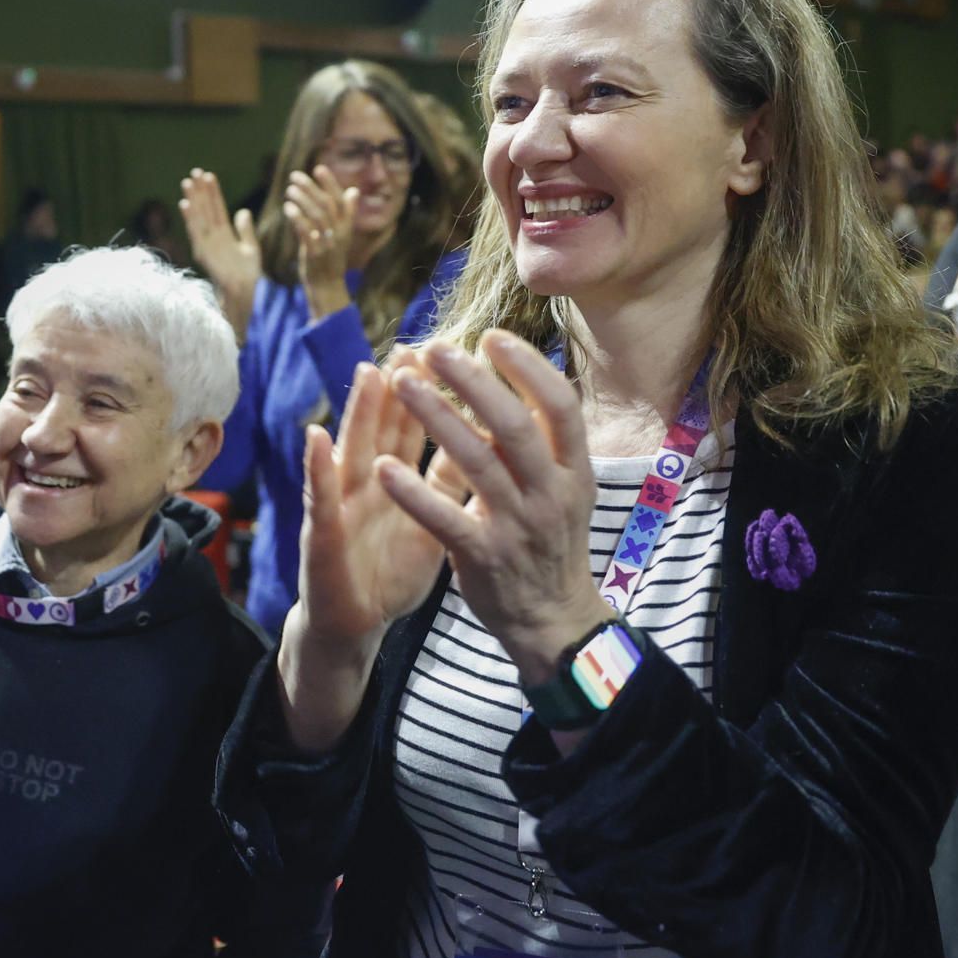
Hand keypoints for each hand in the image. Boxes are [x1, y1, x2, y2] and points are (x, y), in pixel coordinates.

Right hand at [179, 169, 260, 337]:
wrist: (245, 294)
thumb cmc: (248, 275)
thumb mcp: (251, 248)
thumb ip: (245, 230)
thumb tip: (243, 210)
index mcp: (224, 235)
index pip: (217, 208)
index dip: (212, 193)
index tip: (208, 175)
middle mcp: (213, 238)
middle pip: (205, 210)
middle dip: (200, 191)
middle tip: (194, 172)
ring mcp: (208, 245)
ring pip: (199, 217)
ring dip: (193, 200)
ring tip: (187, 182)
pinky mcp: (205, 253)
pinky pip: (196, 232)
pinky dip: (190, 218)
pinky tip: (185, 204)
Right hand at [279, 357, 451, 751]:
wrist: (353, 624)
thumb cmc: (389, 570)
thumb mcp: (430, 521)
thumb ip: (446, 481)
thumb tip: (483, 438)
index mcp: (395, 480)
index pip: (414, 428)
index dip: (430, 392)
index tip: (449, 353)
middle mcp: (365, 484)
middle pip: (384, 427)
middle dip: (398, 388)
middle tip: (413, 345)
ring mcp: (340, 506)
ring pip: (351, 451)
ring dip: (358, 411)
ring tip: (369, 372)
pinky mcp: (320, 536)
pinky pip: (320, 500)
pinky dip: (316, 469)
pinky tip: (315, 439)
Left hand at [283, 167, 357, 318]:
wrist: (327, 287)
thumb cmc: (331, 258)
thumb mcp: (342, 235)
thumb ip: (345, 213)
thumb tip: (353, 191)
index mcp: (346, 226)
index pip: (340, 199)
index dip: (330, 183)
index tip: (319, 168)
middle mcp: (340, 233)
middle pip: (327, 204)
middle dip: (311, 187)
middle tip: (295, 176)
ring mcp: (329, 243)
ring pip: (317, 216)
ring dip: (302, 200)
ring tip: (289, 190)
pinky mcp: (316, 254)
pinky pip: (307, 232)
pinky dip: (298, 218)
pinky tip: (288, 208)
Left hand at [381, 332, 610, 684]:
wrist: (552, 619)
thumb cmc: (549, 541)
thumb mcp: (564, 489)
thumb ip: (543, 441)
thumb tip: (517, 372)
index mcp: (575, 471)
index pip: (559, 405)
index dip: (527, 367)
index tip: (490, 337)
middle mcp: (552, 495)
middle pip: (514, 425)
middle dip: (472, 381)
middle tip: (434, 348)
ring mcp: (518, 527)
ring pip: (476, 462)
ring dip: (436, 417)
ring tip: (402, 383)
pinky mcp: (484, 558)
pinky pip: (445, 518)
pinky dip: (412, 492)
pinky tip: (383, 466)